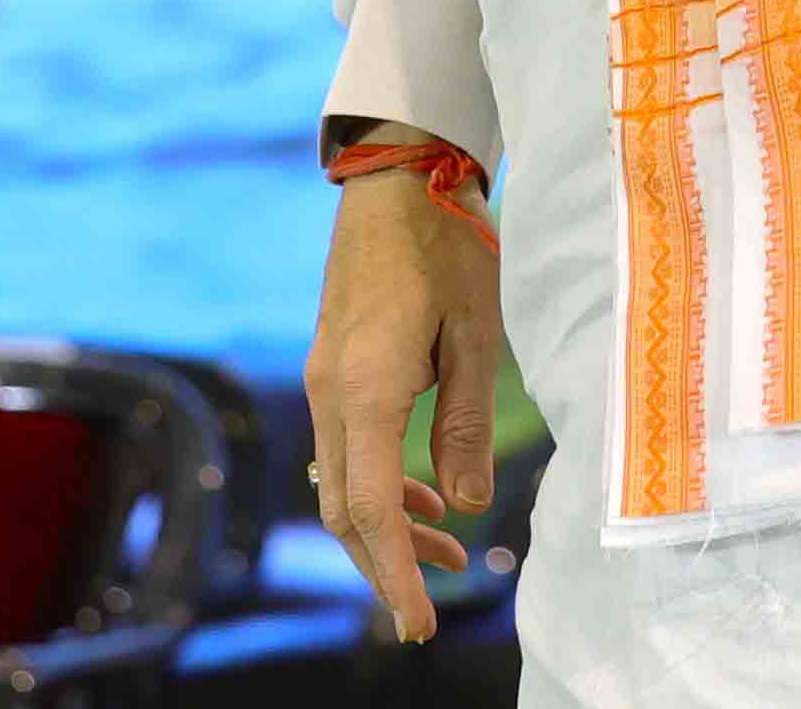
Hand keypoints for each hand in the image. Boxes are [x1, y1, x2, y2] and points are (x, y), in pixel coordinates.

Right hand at [305, 160, 504, 642]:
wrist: (398, 177)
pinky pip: (349, 450)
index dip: (394, 573)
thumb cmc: (445, 242)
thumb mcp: (474, 331)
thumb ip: (465, 421)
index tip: (420, 624)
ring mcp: (326, 382)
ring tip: (451, 554)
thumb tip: (466, 506)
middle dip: (387, 566)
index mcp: (364, 389)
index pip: (370, 509)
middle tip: (435, 605)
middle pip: (346, 511)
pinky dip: (384, 485)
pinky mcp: (336, 369)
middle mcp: (330, 394)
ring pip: (344, 485)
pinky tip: (428, 496)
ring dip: (389, 528)